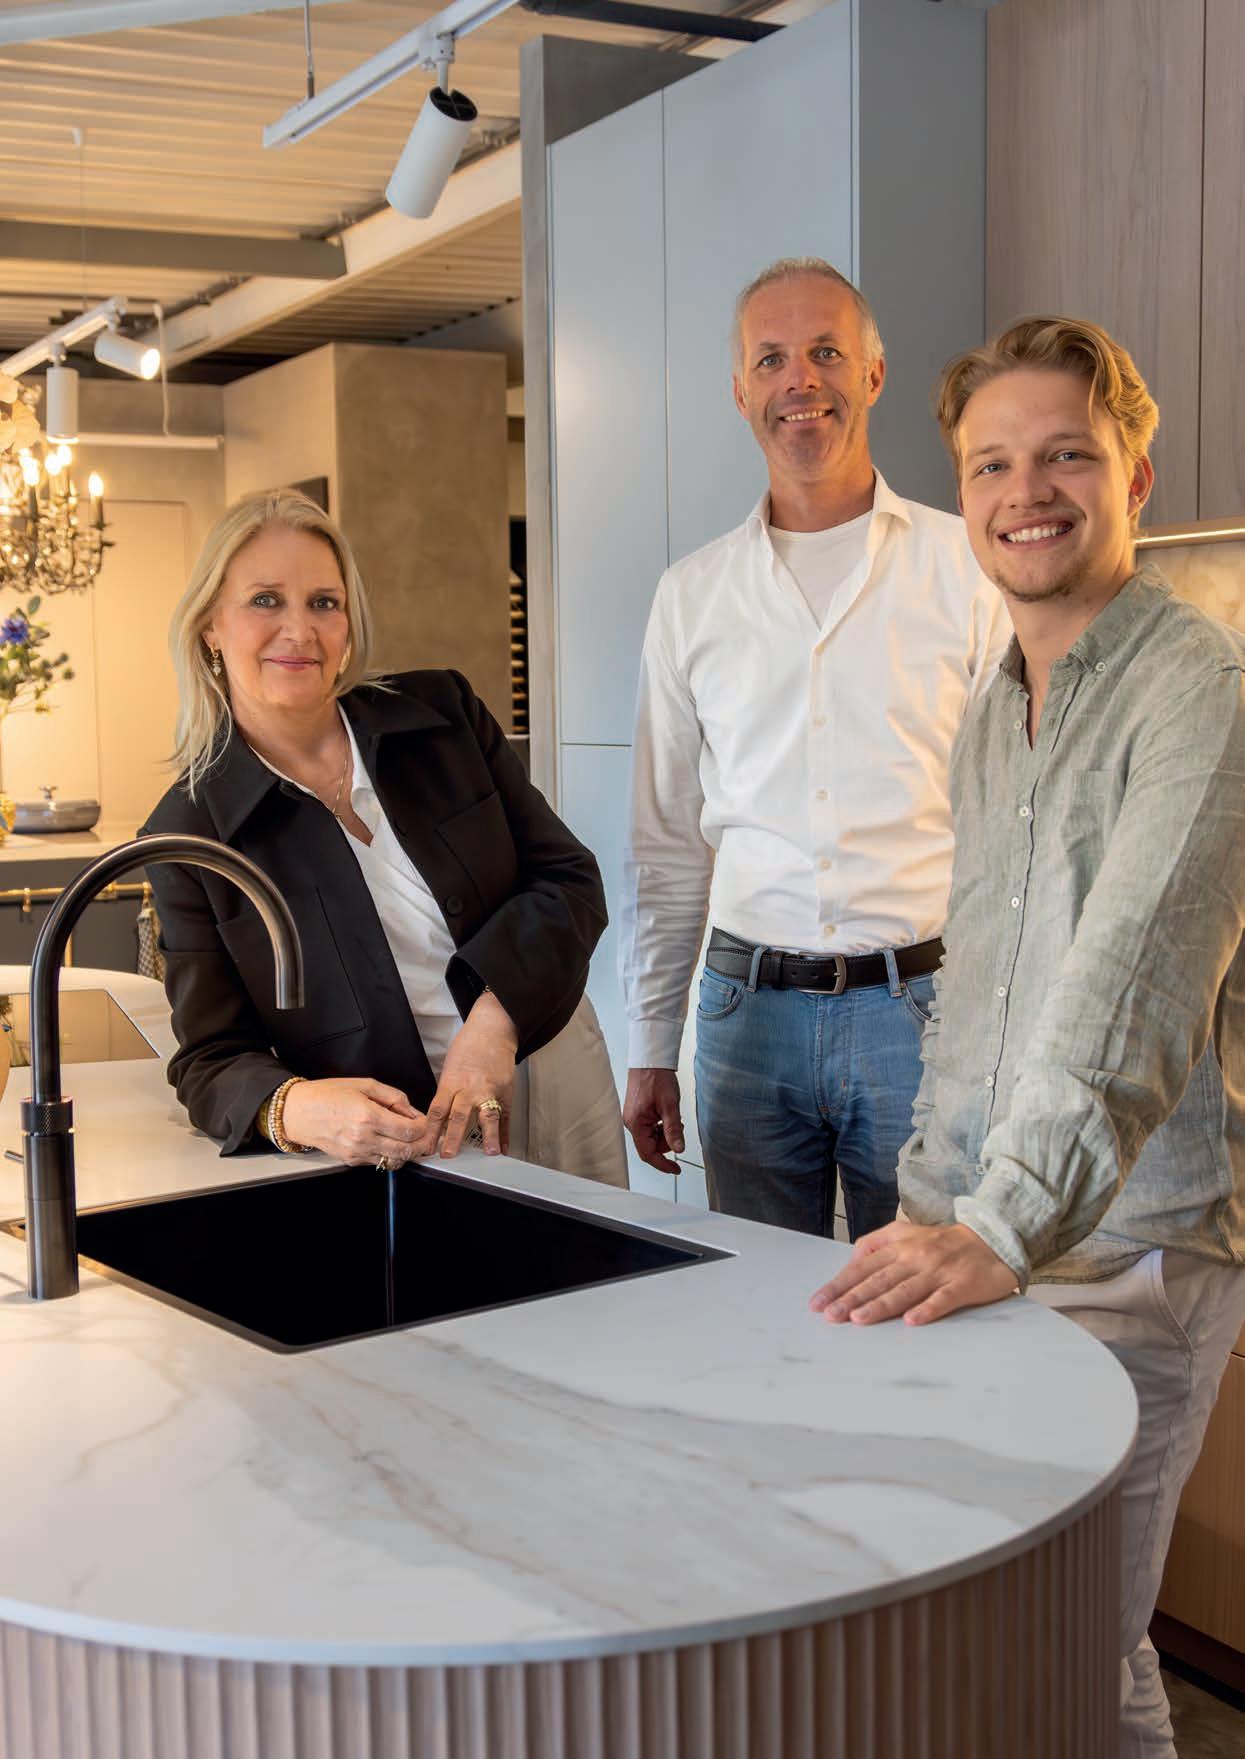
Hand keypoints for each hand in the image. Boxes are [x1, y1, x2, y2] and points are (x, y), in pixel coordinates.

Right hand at [281, 1077, 425, 1165]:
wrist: (298, 1112)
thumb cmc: (327, 1094)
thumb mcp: (364, 1085)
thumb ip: (393, 1097)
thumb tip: (413, 1111)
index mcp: (368, 1116)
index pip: (409, 1131)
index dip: (424, 1127)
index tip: (426, 1121)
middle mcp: (363, 1138)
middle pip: (407, 1150)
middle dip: (422, 1143)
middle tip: (427, 1134)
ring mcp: (357, 1153)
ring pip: (395, 1161)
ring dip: (408, 1152)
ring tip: (410, 1139)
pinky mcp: (351, 1161)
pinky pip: (379, 1163)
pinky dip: (390, 1155)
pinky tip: (390, 1142)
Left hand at [415, 990, 517, 1158]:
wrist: (492, 1031)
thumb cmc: (468, 1047)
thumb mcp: (449, 1068)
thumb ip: (446, 1093)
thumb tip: (440, 1119)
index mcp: (452, 1082)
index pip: (438, 1110)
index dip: (430, 1130)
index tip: (426, 1147)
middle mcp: (470, 1088)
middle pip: (459, 1116)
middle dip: (453, 1138)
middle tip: (449, 1154)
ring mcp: (490, 1090)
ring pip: (487, 1116)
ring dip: (489, 1136)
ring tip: (490, 1152)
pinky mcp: (505, 1092)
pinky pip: (505, 1115)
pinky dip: (505, 1132)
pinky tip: (503, 1147)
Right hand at [623, 1067, 683, 1173]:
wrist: (651, 1060)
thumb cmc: (656, 1077)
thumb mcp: (670, 1105)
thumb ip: (673, 1130)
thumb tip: (678, 1149)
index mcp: (636, 1123)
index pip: (648, 1154)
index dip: (663, 1164)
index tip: (676, 1169)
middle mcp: (632, 1122)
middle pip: (651, 1145)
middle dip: (667, 1141)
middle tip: (679, 1126)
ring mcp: (634, 1117)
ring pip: (652, 1137)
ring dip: (665, 1132)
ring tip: (673, 1115)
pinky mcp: (638, 1112)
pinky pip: (651, 1127)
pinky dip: (662, 1125)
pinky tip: (667, 1113)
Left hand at [808, 1220, 1018, 1326]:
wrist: (991, 1240)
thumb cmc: (942, 1242)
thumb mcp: (905, 1233)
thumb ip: (876, 1243)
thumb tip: (851, 1261)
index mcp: (899, 1244)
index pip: (863, 1267)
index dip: (840, 1284)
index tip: (818, 1302)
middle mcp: (915, 1256)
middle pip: (879, 1280)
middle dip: (852, 1298)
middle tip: (830, 1315)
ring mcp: (939, 1271)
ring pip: (905, 1289)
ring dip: (881, 1305)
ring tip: (859, 1319)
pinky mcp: (962, 1285)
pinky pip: (942, 1298)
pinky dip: (927, 1309)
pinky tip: (912, 1321)